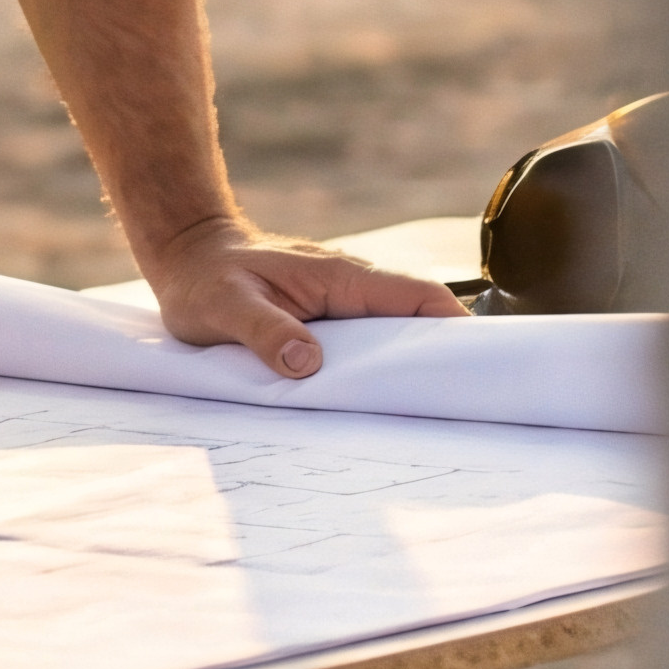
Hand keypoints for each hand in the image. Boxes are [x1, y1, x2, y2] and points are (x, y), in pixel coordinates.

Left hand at [136, 222, 468, 381]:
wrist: (188, 255)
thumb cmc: (204, 278)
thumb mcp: (225, 306)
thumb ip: (266, 331)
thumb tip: (309, 363)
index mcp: (340, 277)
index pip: (417, 295)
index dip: (454, 325)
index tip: (481, 363)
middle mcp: (350, 288)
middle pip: (418, 319)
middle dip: (445, 356)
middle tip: (465, 404)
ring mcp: (342, 305)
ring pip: (395, 334)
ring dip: (414, 366)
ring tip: (433, 413)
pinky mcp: (328, 322)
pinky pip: (368, 344)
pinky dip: (382, 368)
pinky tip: (383, 402)